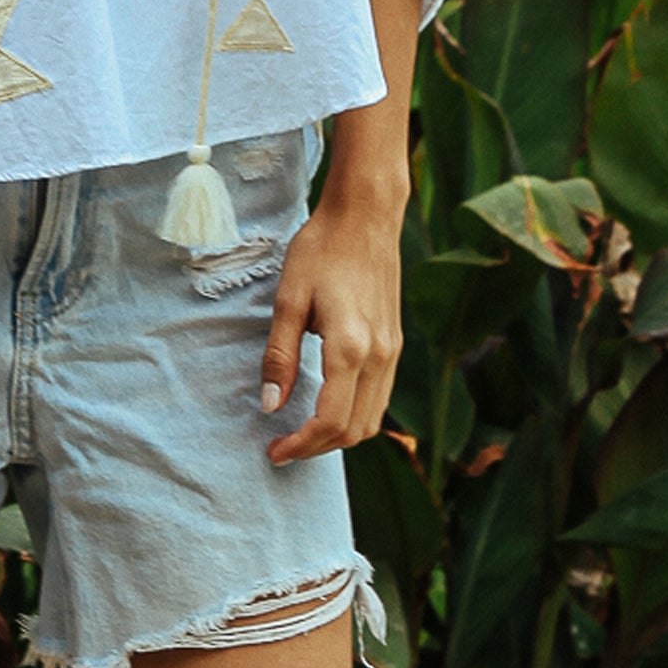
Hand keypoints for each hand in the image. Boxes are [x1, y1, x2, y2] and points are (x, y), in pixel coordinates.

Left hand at [259, 179, 404, 464]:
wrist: (365, 217)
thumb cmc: (321, 250)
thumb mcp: (288, 299)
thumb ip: (280, 356)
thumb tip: (271, 406)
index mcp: (351, 348)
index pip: (331, 422)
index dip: (300, 445)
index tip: (273, 451)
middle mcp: (380, 357)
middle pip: (355, 431)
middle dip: (318, 447)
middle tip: (283, 445)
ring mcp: (393, 352)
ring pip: (372, 420)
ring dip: (338, 436)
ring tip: (302, 432)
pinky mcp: (395, 344)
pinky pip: (380, 398)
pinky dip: (355, 415)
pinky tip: (329, 405)